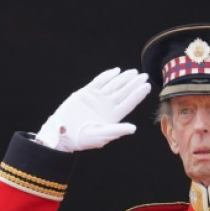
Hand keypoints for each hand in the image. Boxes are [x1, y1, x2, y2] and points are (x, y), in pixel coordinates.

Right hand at [36, 68, 150, 151]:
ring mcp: (96, 99)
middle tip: (144, 75)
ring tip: (132, 72)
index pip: (129, 103)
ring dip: (123, 78)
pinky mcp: (85, 93)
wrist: (62, 133)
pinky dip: (106, 76)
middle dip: (134, 83)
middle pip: (123, 92)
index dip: (138, 94)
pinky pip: (98, 82)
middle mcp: (106, 106)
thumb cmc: (82, 139)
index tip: (147, 85)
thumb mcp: (101, 136)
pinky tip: (115, 71)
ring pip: (113, 85)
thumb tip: (133, 129)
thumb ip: (117, 131)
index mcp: (112, 116)